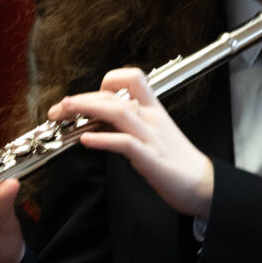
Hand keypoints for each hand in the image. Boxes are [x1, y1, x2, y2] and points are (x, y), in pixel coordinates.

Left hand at [50, 68, 215, 218]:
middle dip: (81, 99)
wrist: (203, 184)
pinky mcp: (151, 158)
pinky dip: (103, 139)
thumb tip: (105, 119)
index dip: (108, 80)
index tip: (91, 95)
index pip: (132, 78)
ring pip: (117, 112)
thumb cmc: (178, 161)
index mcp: (154, 110)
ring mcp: (151, 137)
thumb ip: (133, 123)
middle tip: (59, 108)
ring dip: (86, 109)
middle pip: (114, 96)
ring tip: (64, 113)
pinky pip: (124, 143)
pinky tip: (86, 140)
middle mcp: (151, 119)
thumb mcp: (156, 133)